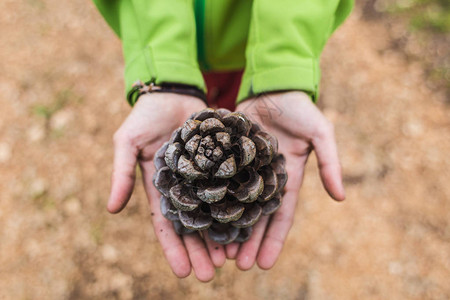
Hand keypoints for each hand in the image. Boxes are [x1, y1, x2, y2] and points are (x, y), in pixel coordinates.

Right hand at [109, 93, 224, 281]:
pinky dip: (236, 206)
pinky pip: (230, 188)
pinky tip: (245, 225)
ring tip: (230, 259)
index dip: (173, 248)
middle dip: (199, 251)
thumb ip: (121, 174)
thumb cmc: (145, 116)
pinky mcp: (221, 164)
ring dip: (219, 236)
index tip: (183, 272)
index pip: (165, 224)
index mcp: (160, 188)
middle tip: (211, 275)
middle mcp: (183, 187)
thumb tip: (112, 209)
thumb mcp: (127, 143)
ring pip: (213, 212)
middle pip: (192, 226)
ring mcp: (203, 177)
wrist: (173, 92)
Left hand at [226, 91, 344, 269]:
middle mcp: (265, 178)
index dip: (274, 240)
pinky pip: (219, 182)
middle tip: (238, 265)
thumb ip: (330, 163)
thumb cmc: (299, 108)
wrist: (274, 85)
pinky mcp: (228, 157)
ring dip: (230, 228)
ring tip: (220, 252)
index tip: (265, 264)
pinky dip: (214, 200)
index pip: (281, 215)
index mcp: (288, 178)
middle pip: (256, 217)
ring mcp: (245, 169)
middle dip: (249, 241)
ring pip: (235, 204)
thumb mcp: (321, 133)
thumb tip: (341, 198)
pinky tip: (205, 217)